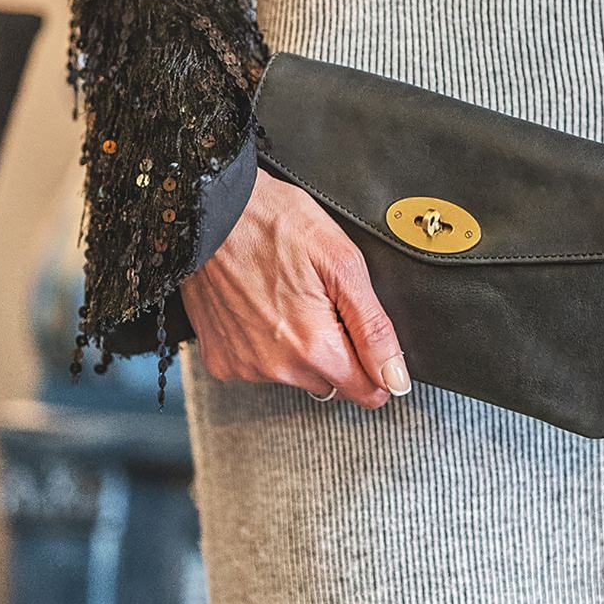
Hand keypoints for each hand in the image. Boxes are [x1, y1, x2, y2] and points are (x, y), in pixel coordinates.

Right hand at [180, 166, 409, 407]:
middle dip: (336, 351)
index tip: (362, 335)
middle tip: (320, 301)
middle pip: (330, 383)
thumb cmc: (273, 223)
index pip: (366, 392)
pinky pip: (259, 366)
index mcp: (313, 346)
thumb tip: (395, 378)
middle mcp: (276, 367)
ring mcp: (244, 366)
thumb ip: (374, 328)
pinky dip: (265, 344)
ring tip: (285, 297)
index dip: (375, 365)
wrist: (208, 211)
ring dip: (299, 348)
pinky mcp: (220, 360)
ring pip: (294, 375)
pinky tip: (260, 307)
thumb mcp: (342, 263)